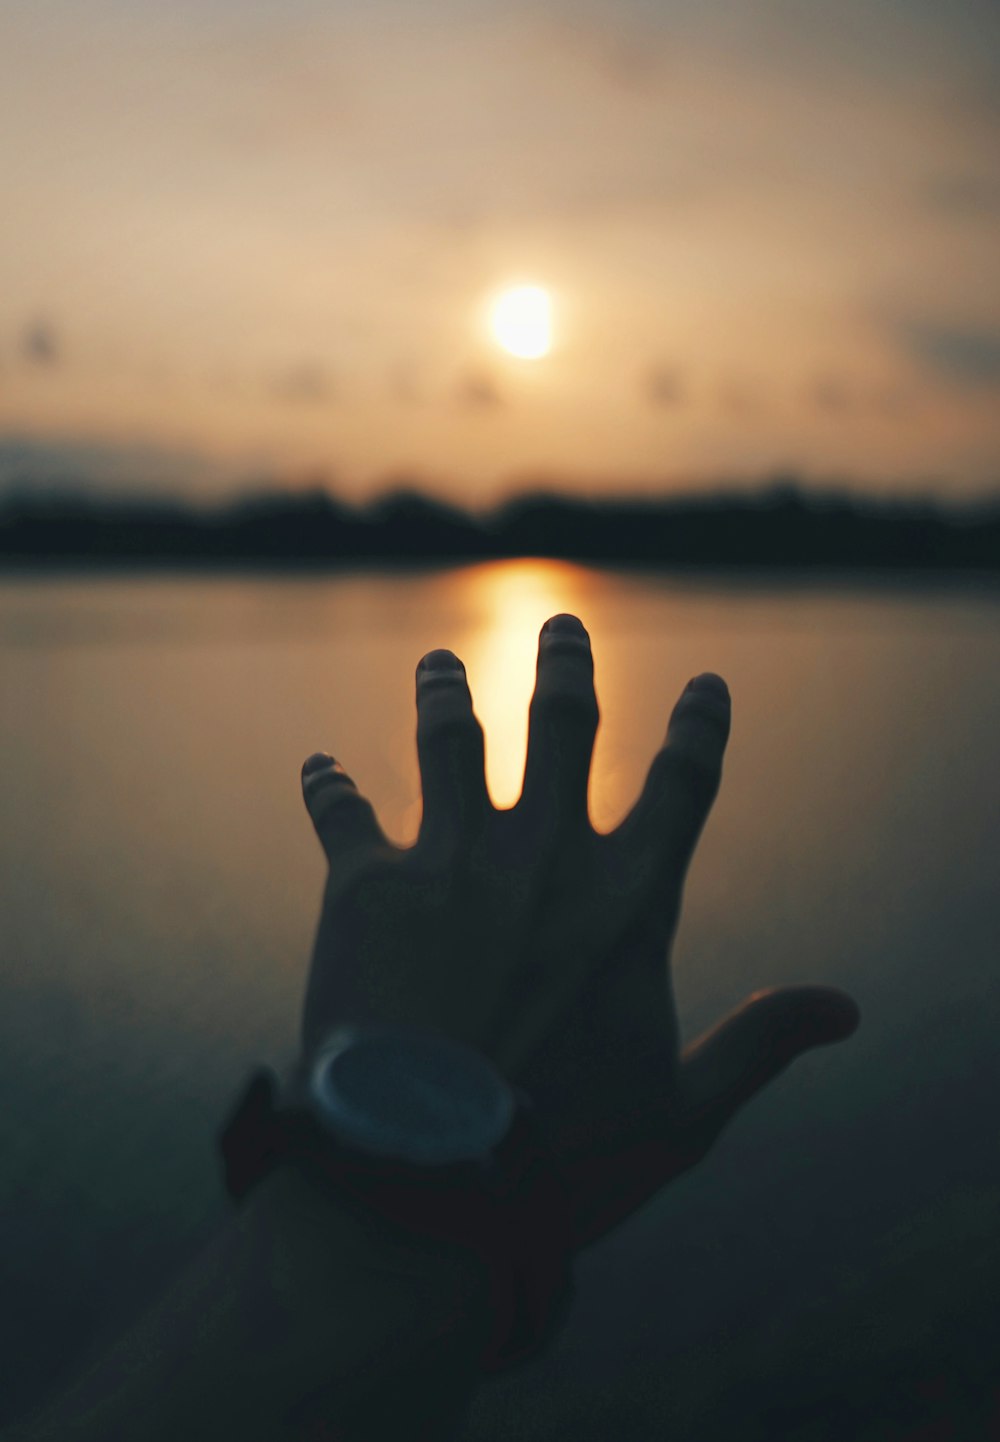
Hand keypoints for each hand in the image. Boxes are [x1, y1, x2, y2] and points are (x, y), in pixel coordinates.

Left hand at [299, 614, 859, 1250]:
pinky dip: (331, 788)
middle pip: (561, 726)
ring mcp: (452, 861)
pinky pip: (345, 811)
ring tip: (440, 664)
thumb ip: (760, 1045)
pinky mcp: (366, 886)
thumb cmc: (559, 1158)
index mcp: (628, 903)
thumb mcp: (681, 1112)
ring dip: (447, 693)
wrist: (420, 1180)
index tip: (705, 686)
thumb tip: (845, 1011)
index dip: (699, 728)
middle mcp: (543, 858)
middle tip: (563, 626)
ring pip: (452, 738)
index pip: (683, 785)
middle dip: (566, 668)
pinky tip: (319, 768)